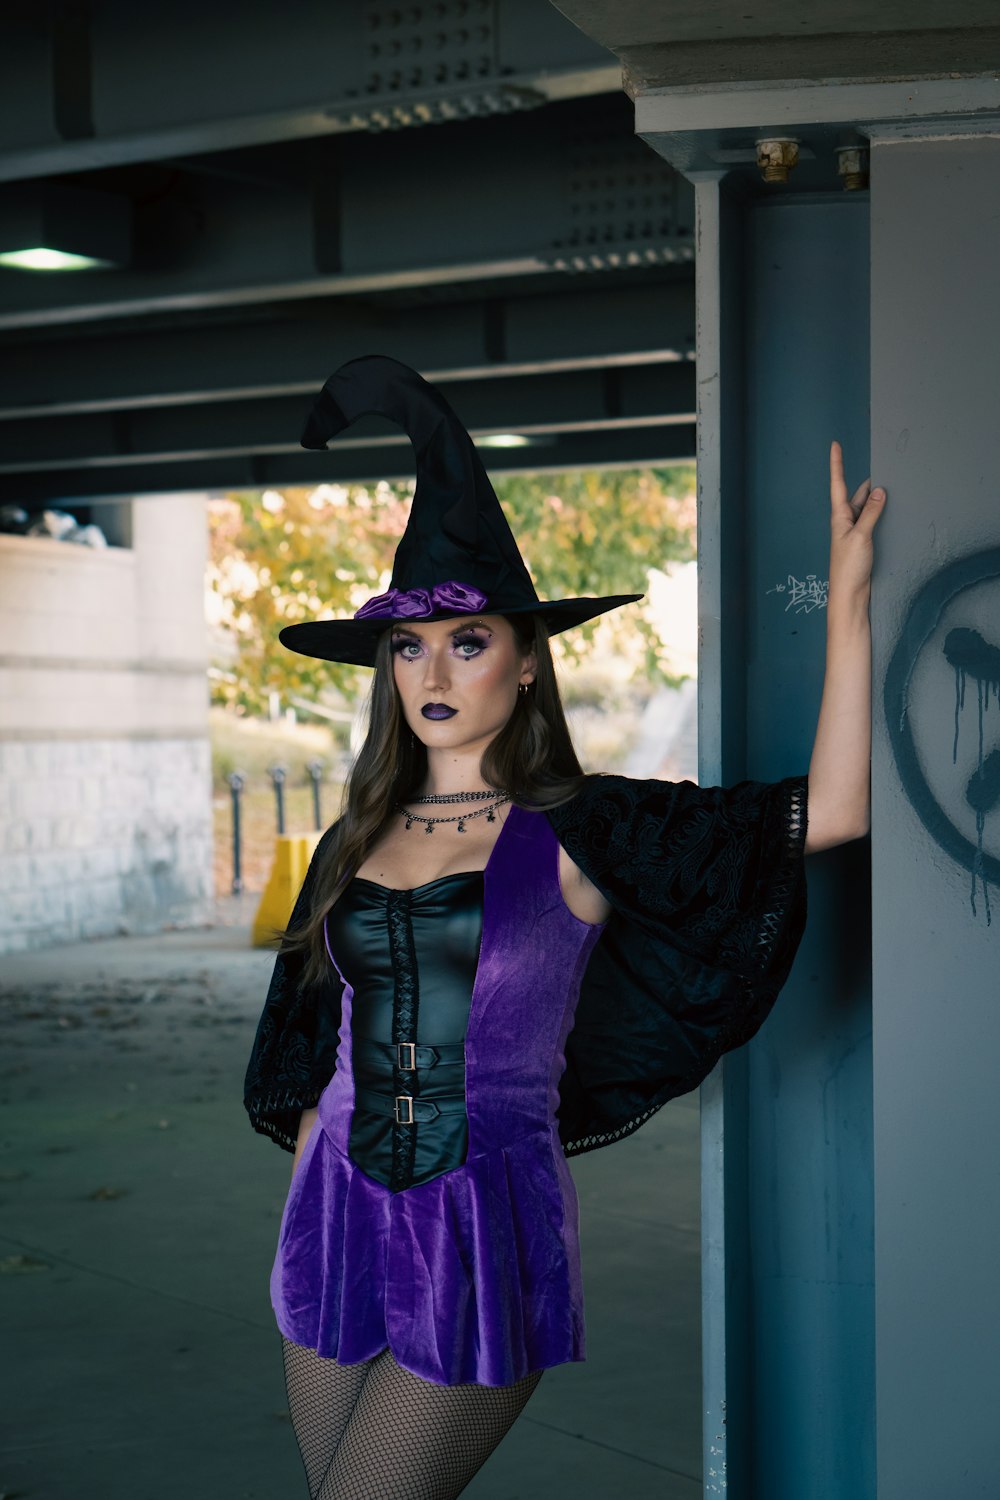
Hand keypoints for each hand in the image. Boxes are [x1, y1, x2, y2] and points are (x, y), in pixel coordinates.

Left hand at [829, 440, 886, 599]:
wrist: (850, 595)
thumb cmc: (849, 568)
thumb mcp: (860, 536)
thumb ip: (870, 513)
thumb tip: (880, 491)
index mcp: (839, 517)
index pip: (837, 484)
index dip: (837, 464)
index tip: (835, 445)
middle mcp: (844, 522)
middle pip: (854, 495)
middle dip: (865, 482)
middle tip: (880, 467)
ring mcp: (853, 533)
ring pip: (865, 508)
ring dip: (875, 498)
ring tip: (890, 484)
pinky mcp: (863, 543)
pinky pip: (872, 521)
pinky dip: (880, 513)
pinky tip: (890, 511)